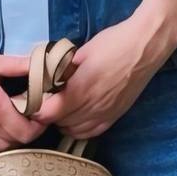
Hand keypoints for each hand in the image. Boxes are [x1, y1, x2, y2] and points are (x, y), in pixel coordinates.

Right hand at [0, 15, 45, 153]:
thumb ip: (18, 65)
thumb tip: (42, 64)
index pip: (25, 131)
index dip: (40, 125)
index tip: (44, 110)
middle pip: (15, 141)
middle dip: (30, 130)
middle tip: (35, 113)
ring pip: (0, 147)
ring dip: (13, 137)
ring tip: (18, 119)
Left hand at [32, 0, 176, 137]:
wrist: (145, 47)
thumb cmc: (113, 43)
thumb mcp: (81, 52)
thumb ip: (61, 68)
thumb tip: (44, 77)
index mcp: (81, 89)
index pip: (48, 113)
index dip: (35, 108)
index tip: (30, 98)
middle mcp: (92, 106)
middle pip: (59, 123)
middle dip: (48, 114)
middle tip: (44, 100)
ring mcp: (105, 113)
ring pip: (74, 131)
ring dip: (62, 122)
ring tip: (59, 107)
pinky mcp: (116, 116)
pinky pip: (92, 132)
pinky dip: (79, 129)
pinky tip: (76, 117)